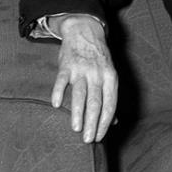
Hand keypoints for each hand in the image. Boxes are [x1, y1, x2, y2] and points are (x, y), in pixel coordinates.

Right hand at [50, 15, 117, 142]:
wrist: (85, 32)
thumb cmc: (99, 58)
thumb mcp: (109, 74)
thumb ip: (110, 97)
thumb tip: (114, 121)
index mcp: (111, 78)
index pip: (110, 104)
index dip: (105, 122)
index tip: (99, 137)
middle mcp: (98, 74)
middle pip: (96, 102)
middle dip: (93, 122)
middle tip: (88, 140)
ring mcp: (82, 69)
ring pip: (80, 93)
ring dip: (78, 112)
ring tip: (76, 129)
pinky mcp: (66, 65)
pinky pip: (62, 80)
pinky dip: (59, 92)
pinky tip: (56, 105)